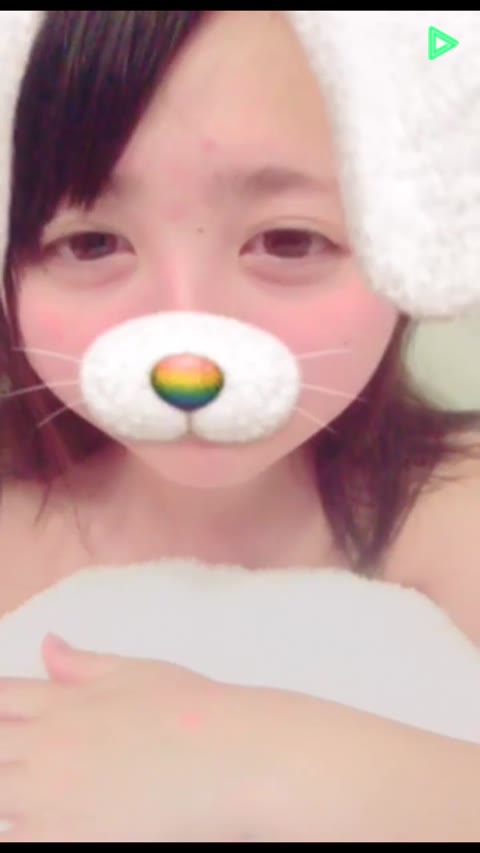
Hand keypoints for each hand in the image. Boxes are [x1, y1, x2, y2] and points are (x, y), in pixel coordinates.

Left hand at [0, 636, 261, 841]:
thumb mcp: (135, 672)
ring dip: (6, 791)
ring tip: (27, 793)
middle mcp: (47, 747)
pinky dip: (18, 828)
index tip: (7, 716)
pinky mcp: (65, 839)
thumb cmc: (190, 709)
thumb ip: (82, 664)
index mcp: (61, 702)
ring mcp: (50, 798)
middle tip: (19, 760)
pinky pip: (16, 837)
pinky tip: (35, 823)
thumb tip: (46, 643)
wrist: (229, 759)